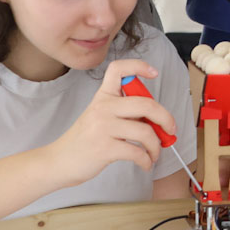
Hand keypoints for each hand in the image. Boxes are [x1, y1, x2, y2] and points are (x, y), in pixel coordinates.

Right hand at [44, 60, 175, 187]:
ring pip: (145, 132)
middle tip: (170, 130)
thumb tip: (158, 119)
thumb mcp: (101, 117)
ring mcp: (103, 127)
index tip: (154, 73)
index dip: (139, 66)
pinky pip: (137, 152)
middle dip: (166, 118)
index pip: (118, 69)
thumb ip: (125, 112)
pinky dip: (147, 160)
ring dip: (156, 146)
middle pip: (146, 104)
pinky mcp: (104, 148)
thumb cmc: (86, 139)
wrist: (59, 161)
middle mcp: (103, 108)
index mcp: (103, 96)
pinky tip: (145, 163)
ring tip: (154, 154)